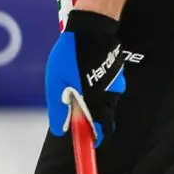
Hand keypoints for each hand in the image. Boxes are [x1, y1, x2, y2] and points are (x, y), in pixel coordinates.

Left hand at [45, 8, 126, 145]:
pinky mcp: (117, 75)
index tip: (91, 145)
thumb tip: (61, 131)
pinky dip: (98, 89)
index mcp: (94, 101)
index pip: (101, 130)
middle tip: (79, 115)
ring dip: (94, 102)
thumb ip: (59, 108)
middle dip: (94, 122)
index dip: (96, 140)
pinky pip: (108, 89)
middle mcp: (109, 96)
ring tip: (77, 85)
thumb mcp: (56, 83)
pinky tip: (87, 74)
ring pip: (106, 103)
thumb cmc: (69, 56)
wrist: (91, 29)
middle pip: (105, 120)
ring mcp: (116, 85)